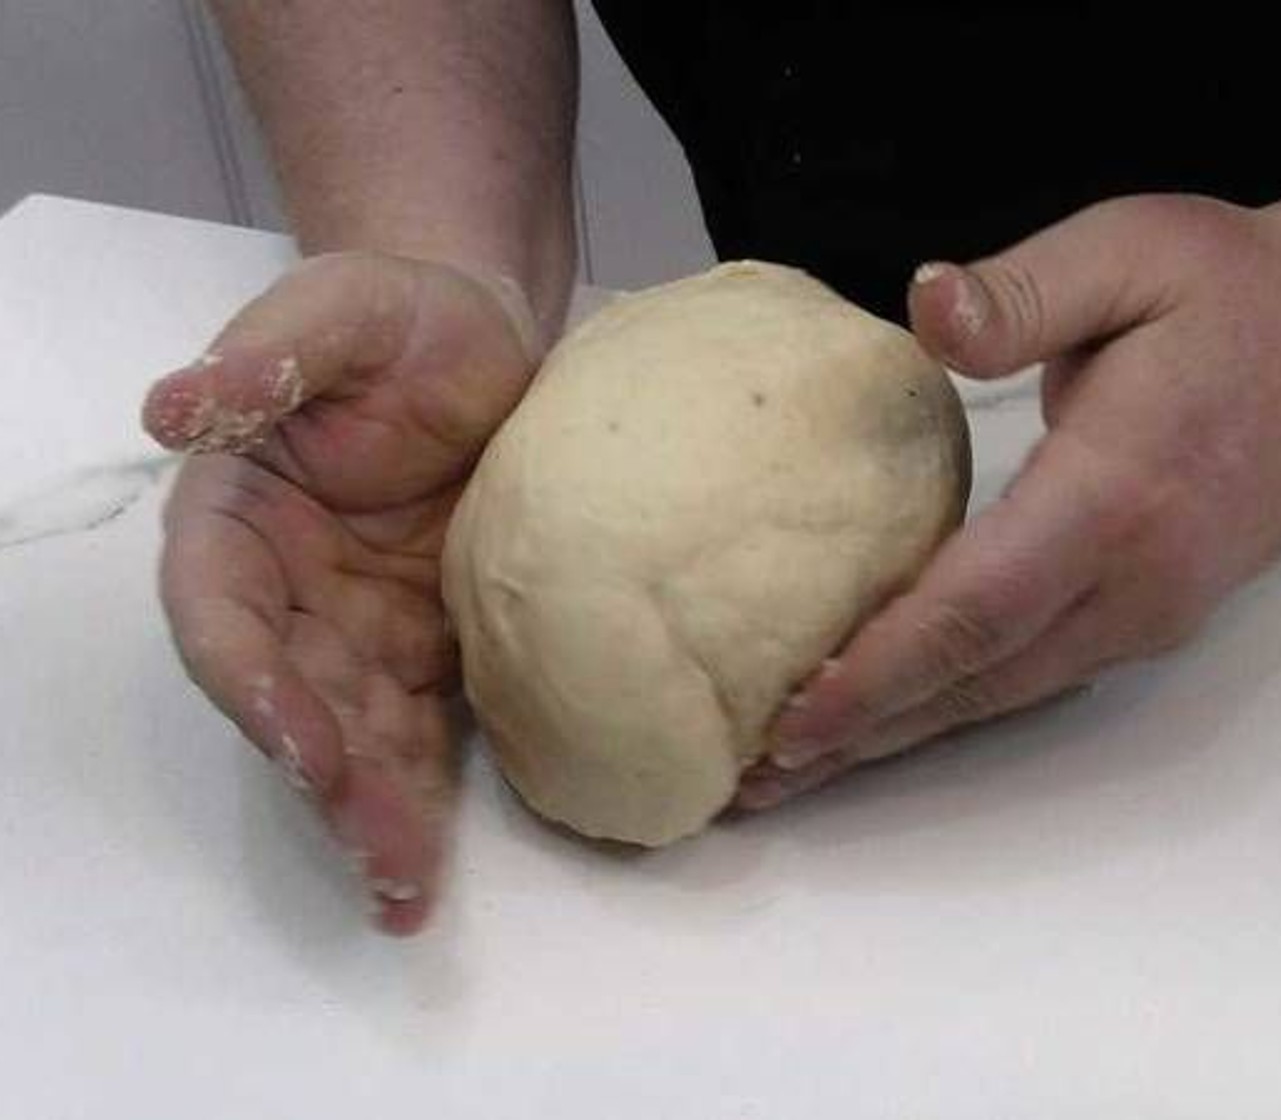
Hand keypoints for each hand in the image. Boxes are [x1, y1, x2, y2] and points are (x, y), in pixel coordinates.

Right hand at [143, 252, 537, 932]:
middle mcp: (286, 587)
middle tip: (376, 853)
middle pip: (290, 696)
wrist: (488, 340)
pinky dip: (425, 785)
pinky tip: (435, 855)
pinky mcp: (424, 642)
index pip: (221, 613)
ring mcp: (356, 622)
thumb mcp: (337, 312)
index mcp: (237, 514)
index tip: (306, 744)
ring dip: (374, 809)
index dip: (254, 684)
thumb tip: (168, 408)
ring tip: (404, 892)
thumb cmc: (403, 314)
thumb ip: (265, 362)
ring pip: (353, 729)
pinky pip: (419, 721)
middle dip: (327, 777)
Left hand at [739, 192, 1280, 807]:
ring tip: (800, 768)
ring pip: (1000, 694)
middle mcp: (1134, 579)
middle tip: (756, 777)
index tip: (789, 720)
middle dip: (861, 734)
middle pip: (975, 681)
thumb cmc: (1236, 295)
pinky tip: (892, 714)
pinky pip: (1028, 675)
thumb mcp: (1127, 252)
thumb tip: (925, 306)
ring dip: (896, 734)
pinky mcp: (1148, 613)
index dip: (877, 673)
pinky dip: (948, 704)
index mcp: (1116, 495)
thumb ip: (1021, 295)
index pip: (974, 609)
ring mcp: (1148, 610)